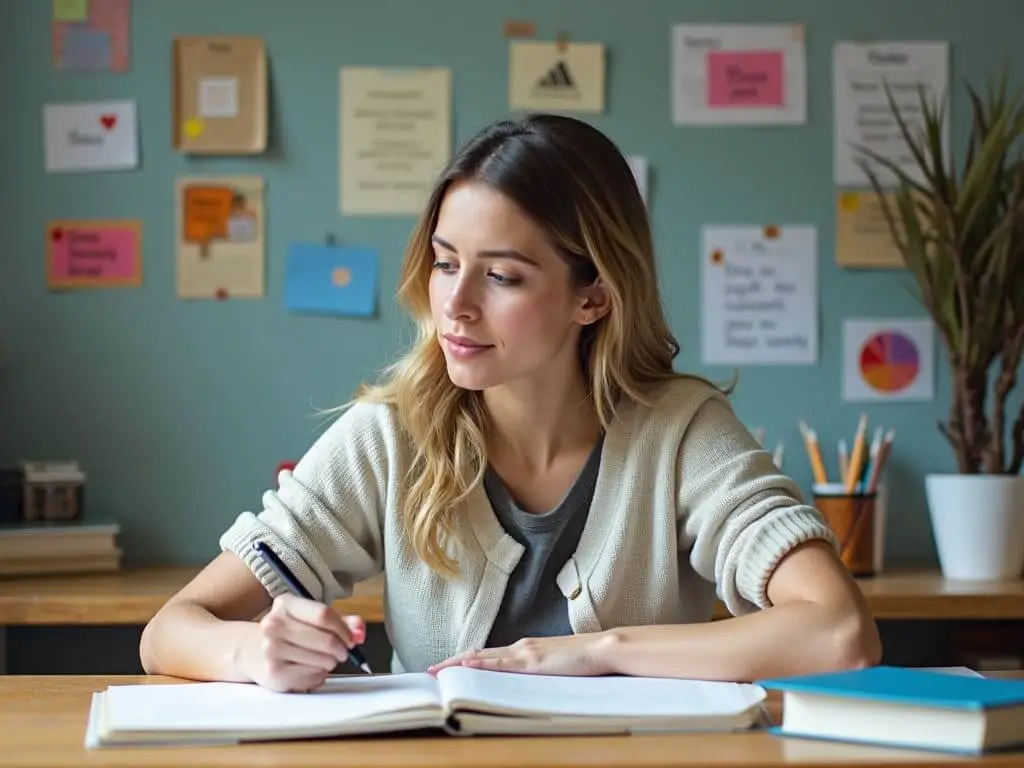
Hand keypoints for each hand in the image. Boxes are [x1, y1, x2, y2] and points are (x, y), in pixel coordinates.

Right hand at [238, 594, 364, 691]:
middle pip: (326, 640)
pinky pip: (313, 676)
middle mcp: (274, 624)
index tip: (351, 638)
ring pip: (322, 660)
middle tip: (342, 653)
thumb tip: (359, 631)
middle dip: (342, 650)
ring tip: (323, 660)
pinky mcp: (274, 672)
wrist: (253, 651)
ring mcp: (271, 649)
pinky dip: (319, 675)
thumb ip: (342, 622)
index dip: (345, 629)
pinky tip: (310, 669)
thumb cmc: (291, 633)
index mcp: (285, 604)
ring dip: (330, 663)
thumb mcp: (313, 619)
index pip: (324, 614)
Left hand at [427, 633, 615, 676]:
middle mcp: (520, 647)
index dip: (465, 660)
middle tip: (429, 671)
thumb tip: (526, 681)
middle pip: (478, 653)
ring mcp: (525, 653)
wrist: (601, 649)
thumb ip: (538, 670)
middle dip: (452, 662)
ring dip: (459, 664)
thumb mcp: (554, 666)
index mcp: (524, 649)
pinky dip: (481, 664)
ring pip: (484, 657)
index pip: (487, 654)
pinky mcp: (533, 661)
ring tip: (438, 671)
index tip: (445, 666)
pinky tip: (467, 665)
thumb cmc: (583, 659)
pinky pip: (502, 664)